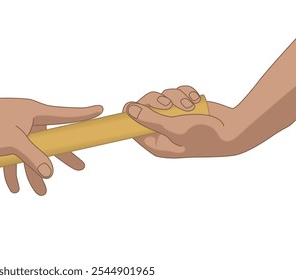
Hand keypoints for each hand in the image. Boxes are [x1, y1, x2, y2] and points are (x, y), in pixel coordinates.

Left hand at [0, 98, 102, 194]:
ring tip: (40, 193)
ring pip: (32, 153)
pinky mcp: (4, 136)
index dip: (84, 114)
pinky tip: (13, 187)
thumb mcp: (13, 142)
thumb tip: (50, 173)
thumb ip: (34, 157)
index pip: (66, 115)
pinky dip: (15, 170)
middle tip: (79, 168)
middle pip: (52, 141)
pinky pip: (15, 155)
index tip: (100, 110)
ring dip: (34, 173)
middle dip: (62, 158)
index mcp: (35, 113)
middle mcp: (29, 119)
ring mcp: (17, 128)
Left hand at [124, 86, 243, 156]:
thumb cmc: (205, 135)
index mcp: (155, 143)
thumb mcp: (175, 127)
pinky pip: (175, 92)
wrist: (234, 128)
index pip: (131, 128)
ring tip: (190, 105)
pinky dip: (185, 93)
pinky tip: (196, 100)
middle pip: (144, 107)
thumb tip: (129, 110)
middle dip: (157, 101)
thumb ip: (150, 119)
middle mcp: (161, 131)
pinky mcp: (182, 108)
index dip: (131, 114)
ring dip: (176, 97)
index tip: (133, 103)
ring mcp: (172, 118)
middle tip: (167, 104)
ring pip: (161, 97)